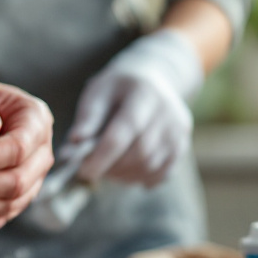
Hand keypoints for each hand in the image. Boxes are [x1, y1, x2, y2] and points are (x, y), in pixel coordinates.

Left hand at [70, 30, 202, 187]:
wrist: (153, 78)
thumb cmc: (117, 88)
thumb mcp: (98, 91)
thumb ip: (87, 117)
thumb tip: (75, 143)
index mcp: (144, 94)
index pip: (123, 132)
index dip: (102, 156)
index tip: (83, 171)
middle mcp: (167, 112)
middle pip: (140, 152)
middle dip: (112, 167)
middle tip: (91, 171)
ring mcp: (178, 130)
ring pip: (150, 166)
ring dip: (124, 175)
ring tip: (106, 168)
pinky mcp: (182, 144)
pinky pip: (161, 173)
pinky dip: (140, 178)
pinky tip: (124, 171)